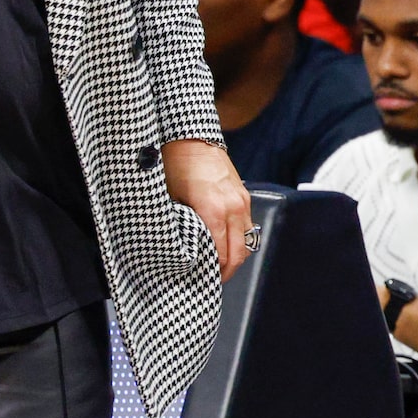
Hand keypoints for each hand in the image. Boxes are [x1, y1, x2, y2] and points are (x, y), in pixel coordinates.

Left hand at [163, 138, 252, 281]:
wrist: (189, 136)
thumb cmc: (174, 165)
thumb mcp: (170, 199)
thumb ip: (180, 227)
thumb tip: (180, 250)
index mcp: (213, 211)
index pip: (221, 255)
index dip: (213, 272)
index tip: (203, 280)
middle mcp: (233, 208)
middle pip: (238, 254)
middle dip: (226, 271)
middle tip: (212, 280)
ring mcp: (242, 201)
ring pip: (246, 242)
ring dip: (234, 256)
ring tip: (219, 265)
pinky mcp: (244, 196)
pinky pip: (247, 226)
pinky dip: (238, 239)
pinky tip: (225, 243)